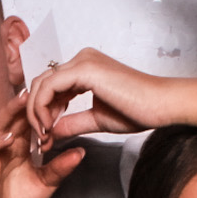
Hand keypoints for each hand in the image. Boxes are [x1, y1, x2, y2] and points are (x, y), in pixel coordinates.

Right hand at [0, 93, 85, 197]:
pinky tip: (9, 137)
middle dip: (25, 102)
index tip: (58, 95)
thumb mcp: (46, 184)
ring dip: (9, 114)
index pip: (29, 121)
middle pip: (14, 118)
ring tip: (23, 101)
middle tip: (40, 86)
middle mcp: (5, 147)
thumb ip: (60, 167)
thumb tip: (81, 152)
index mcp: (20, 147)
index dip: (41, 108)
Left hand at [25, 49, 172, 147]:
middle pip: (41, 83)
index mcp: (85, 68)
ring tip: (44, 136)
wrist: (161, 105)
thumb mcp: (96, 119)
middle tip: (41, 138)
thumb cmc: (138, 110)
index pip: (51, 86)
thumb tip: (52, 132)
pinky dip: (42, 108)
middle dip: (35, 112)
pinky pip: (49, 87)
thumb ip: (72, 122)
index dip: (42, 111)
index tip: (46, 135)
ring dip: (36, 112)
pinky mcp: (84, 69)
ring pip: (40, 84)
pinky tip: (48, 127)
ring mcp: (82, 61)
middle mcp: (82, 59)